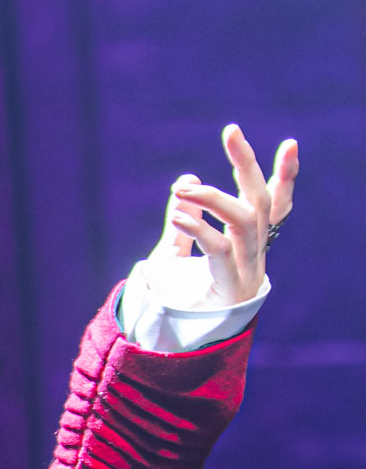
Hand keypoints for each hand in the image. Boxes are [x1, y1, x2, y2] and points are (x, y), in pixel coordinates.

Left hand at [145, 124, 298, 307]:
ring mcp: (246, 264)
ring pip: (244, 219)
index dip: (285, 175)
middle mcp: (255, 247)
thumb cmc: (190, 293)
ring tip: (182, 188)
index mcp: (248, 237)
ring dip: (213, 197)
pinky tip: (178, 215)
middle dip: (248, 163)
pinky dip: (198, 228)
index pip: (273, 200)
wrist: (188, 336)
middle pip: (261, 199)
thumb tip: (186, 180)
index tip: (289, 144)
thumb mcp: (181, 248)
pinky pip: (219, 249)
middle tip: (231, 132)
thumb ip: (185, 217)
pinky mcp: (230, 283)